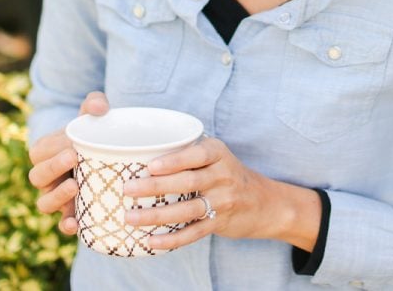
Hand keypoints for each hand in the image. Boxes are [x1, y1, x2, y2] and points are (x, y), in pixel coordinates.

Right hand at [28, 91, 108, 233]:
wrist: (104, 152)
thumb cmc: (92, 131)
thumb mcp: (91, 114)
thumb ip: (94, 103)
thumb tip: (99, 108)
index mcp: (46, 151)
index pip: (40, 152)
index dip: (53, 150)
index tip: (73, 146)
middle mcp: (46, 177)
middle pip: (37, 177)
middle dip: (53, 169)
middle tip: (75, 158)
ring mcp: (56, 196)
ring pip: (44, 204)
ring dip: (57, 197)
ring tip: (75, 187)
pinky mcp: (70, 212)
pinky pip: (62, 223)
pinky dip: (67, 225)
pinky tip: (78, 224)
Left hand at [121, 137, 320, 251]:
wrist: (265, 201)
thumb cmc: (228, 173)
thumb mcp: (217, 156)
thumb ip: (190, 153)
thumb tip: (143, 152)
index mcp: (218, 153)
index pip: (196, 155)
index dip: (173, 161)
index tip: (150, 165)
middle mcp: (223, 175)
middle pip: (187, 182)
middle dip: (155, 186)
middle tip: (127, 189)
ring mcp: (223, 201)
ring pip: (187, 210)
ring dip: (156, 216)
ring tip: (130, 217)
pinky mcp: (220, 223)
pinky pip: (193, 233)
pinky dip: (171, 239)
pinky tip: (151, 241)